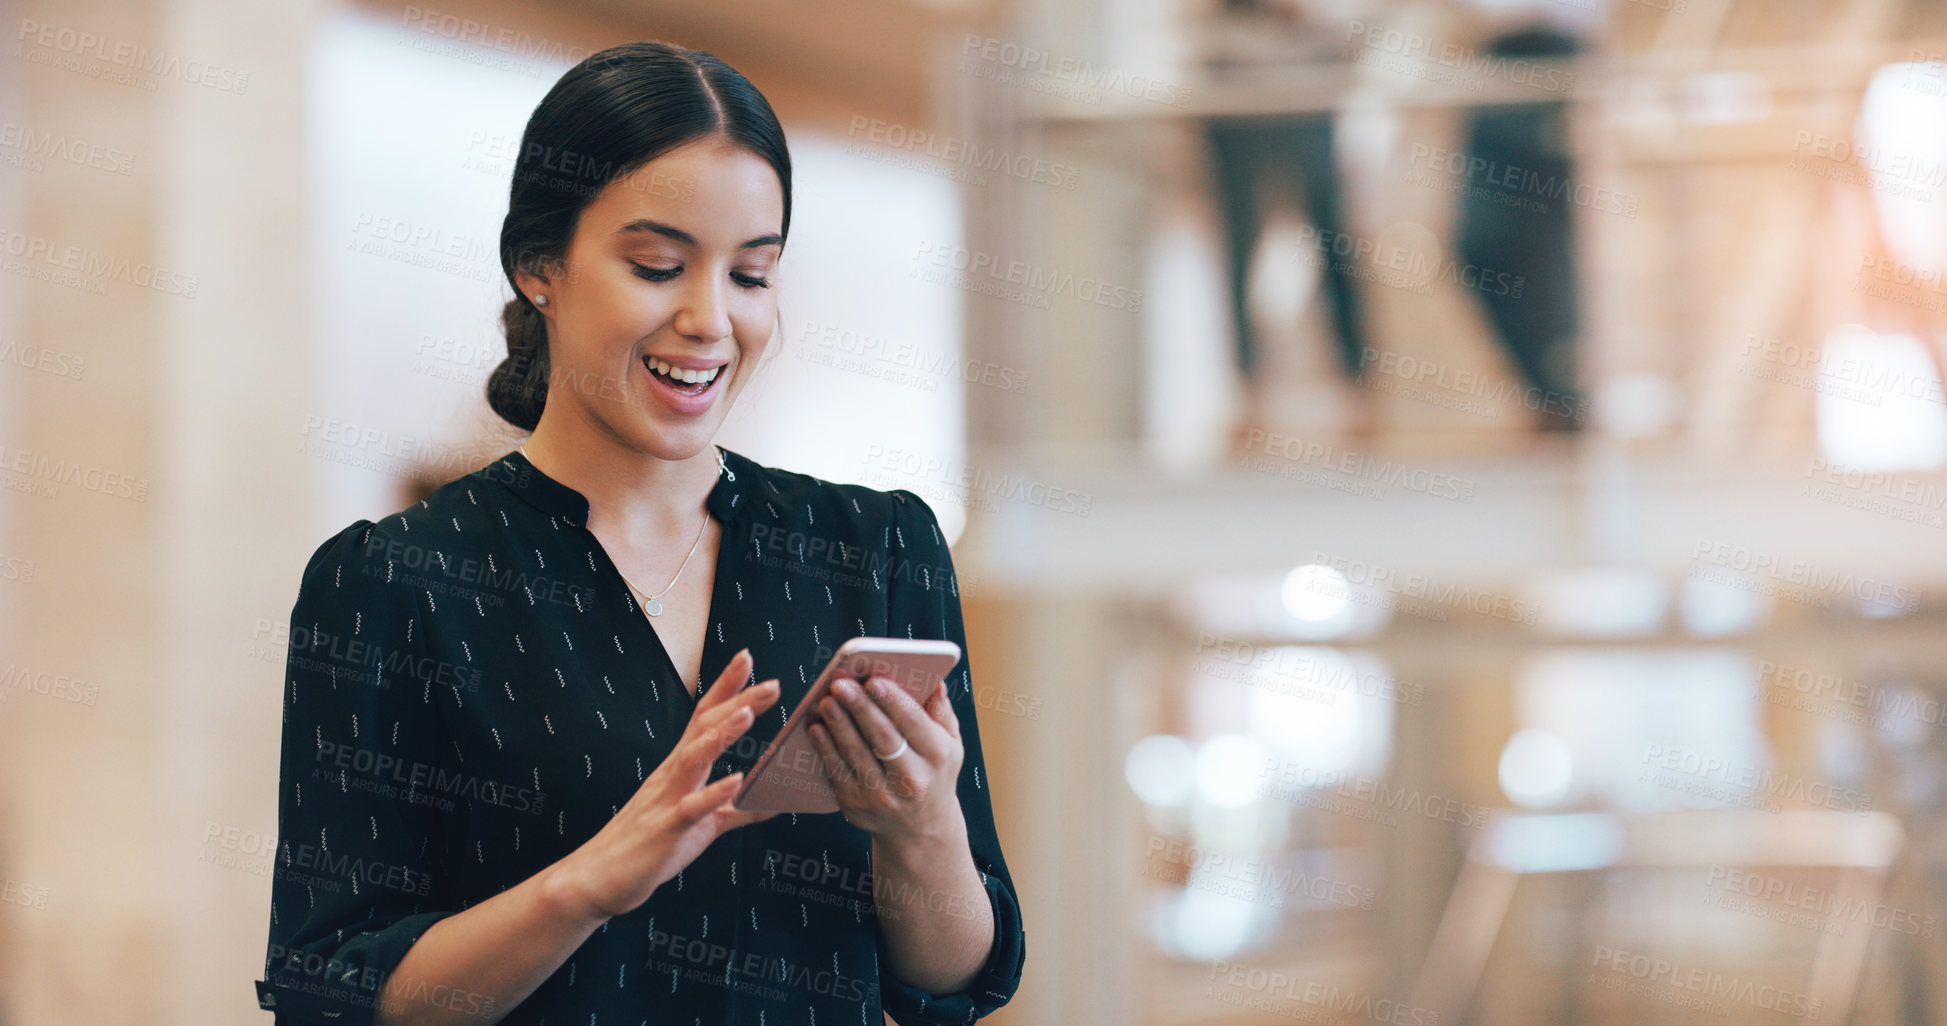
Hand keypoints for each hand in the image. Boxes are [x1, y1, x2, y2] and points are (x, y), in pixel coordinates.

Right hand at [545, 648, 778, 922]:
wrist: (599, 878)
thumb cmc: (650, 846)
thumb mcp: (703, 824)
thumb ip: (737, 811)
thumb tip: (774, 803)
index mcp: (681, 769)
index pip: (706, 717)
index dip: (727, 687)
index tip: (747, 657)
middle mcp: (674, 775)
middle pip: (705, 727)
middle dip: (737, 701)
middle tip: (772, 682)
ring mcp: (668, 799)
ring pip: (694, 758)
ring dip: (721, 734)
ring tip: (748, 713)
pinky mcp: (666, 829)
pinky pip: (691, 809)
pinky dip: (714, 794)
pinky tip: (736, 782)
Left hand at [807, 676, 965, 844]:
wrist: (920, 829)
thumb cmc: (933, 774)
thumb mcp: (952, 746)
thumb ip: (942, 713)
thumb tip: (934, 683)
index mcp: (937, 756)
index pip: (913, 723)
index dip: (892, 700)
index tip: (873, 679)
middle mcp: (911, 779)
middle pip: (882, 737)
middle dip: (859, 707)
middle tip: (840, 683)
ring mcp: (882, 795)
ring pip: (856, 753)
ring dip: (838, 725)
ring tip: (826, 700)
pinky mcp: (856, 806)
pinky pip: (837, 772)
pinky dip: (825, 748)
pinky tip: (816, 728)